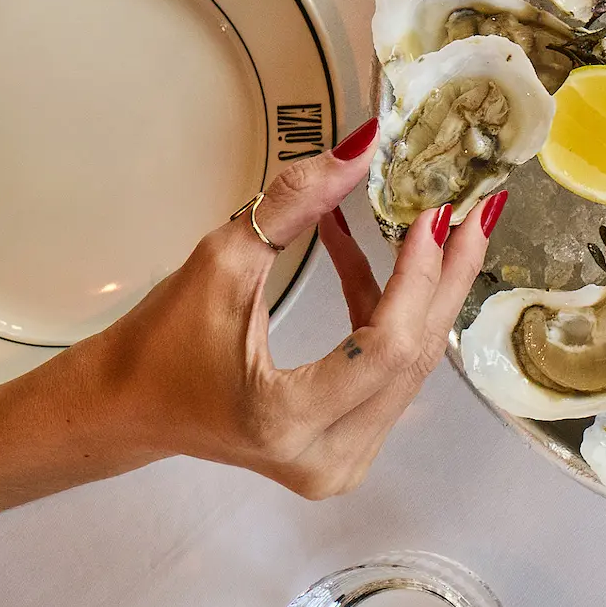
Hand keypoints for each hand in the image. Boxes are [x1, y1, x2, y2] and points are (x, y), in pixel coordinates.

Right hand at [73, 118, 507, 497]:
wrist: (128, 406)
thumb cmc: (162, 341)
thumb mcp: (223, 260)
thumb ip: (297, 202)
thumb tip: (362, 145)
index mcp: (287, 418)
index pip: (387, 344)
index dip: (420, 275)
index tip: (437, 213)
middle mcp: (326, 456)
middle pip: (414, 358)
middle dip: (447, 276)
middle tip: (477, 211)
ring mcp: (341, 461)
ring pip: (410, 365)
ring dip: (425, 291)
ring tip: (441, 226)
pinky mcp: (346, 448)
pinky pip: (389, 372)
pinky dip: (387, 313)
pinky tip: (377, 259)